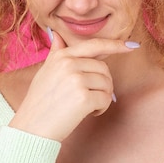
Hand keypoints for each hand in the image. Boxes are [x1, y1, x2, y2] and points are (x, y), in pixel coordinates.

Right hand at [8, 29, 136, 141]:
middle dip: (103, 84)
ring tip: (86, 106)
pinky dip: (101, 108)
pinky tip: (88, 113)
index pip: (94, 45)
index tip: (132, 46)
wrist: (31, 128)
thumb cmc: (39, 102)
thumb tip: (57, 34)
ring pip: (107, 84)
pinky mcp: (83, 97)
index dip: (115, 45)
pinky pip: (105, 99)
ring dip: (102, 97)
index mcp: (62, 56)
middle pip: (104, 68)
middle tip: (90, 97)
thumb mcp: (45, 71)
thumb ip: (56, 53)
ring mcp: (76, 79)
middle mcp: (69, 64)